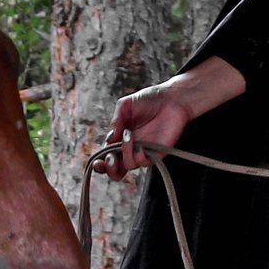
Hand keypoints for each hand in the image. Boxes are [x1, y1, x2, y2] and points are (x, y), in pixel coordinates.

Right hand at [103, 58, 246, 180]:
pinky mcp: (157, 153)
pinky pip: (145, 162)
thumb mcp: (126, 105)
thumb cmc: (149, 100)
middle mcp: (130, 148)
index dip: (100, 163)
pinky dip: (139, 156)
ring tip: (129, 135)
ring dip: (125, 153)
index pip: (107, 156)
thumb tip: (109, 137)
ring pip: (129, 166)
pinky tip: (139, 145)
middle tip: (110, 158)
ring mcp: (144, 152)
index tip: (97, 162)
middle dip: (109, 169)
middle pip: (116, 171)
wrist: (172, 98)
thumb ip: (116, 120)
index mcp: (120, 139)